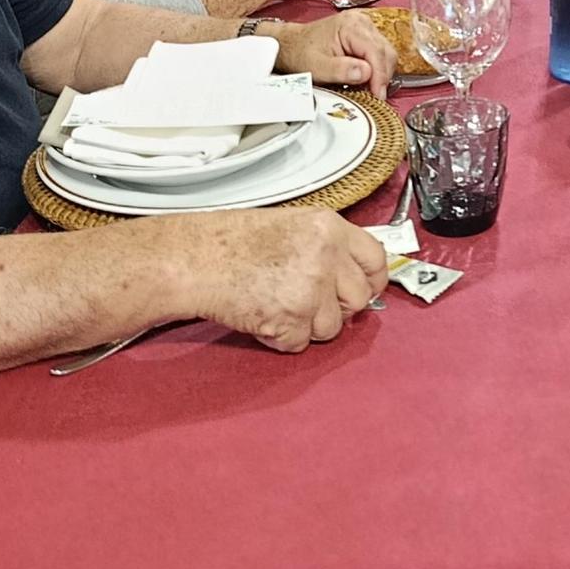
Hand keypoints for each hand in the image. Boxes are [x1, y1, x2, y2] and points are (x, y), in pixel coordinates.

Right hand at [181, 208, 387, 352]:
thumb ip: (326, 246)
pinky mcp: (292, 320)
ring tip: (276, 303)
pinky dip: (280, 338)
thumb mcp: (291, 225)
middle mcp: (326, 256)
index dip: (372, 280)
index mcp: (329, 227)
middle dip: (337, 307)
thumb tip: (351, 274)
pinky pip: (300, 343)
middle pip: (359, 299)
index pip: (376, 259)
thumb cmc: (230, 241)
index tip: (365, 289)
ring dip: (307, 325)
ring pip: (332, 327)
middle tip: (309, 302)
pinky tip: (261, 315)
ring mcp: (311, 289)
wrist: (193, 259)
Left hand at [274, 10, 396, 96]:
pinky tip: (366, 78)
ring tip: (369, 88)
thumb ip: (341, 70)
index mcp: (351, 26)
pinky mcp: (365, 34)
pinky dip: (377, 67)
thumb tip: (366, 73)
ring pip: (386, 53)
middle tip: (374, 95)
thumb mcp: (317, 67)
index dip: (380, 76)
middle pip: (386, 52)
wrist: (291, 44)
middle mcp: (361, 22)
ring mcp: (365, 26)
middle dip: (382, 76)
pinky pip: (380, 52)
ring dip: (381, 73)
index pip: (376, 52)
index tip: (378, 95)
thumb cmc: (300, 53)